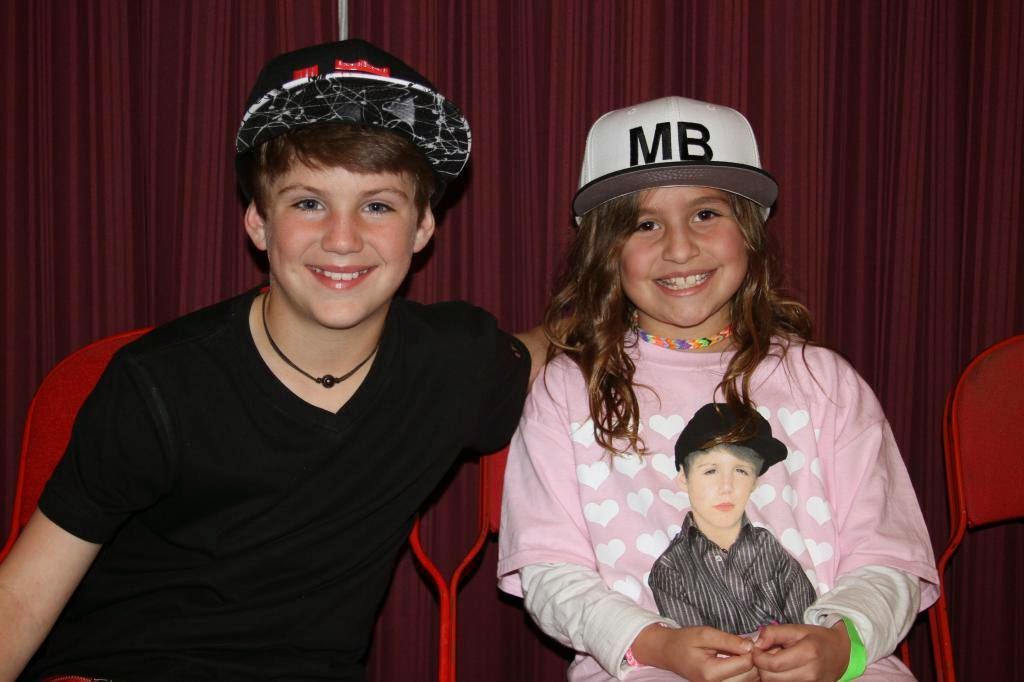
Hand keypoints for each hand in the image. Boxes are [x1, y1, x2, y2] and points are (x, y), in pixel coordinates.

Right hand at [631, 624, 754, 681]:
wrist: (668, 653)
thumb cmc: (684, 641)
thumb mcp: (704, 633)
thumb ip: (727, 640)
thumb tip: (750, 646)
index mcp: (710, 672)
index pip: (746, 663)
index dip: (750, 649)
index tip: (745, 640)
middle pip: (751, 675)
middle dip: (752, 658)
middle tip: (743, 645)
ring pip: (750, 680)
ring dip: (749, 666)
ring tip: (739, 652)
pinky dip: (744, 672)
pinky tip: (737, 661)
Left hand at [751, 622, 849, 681]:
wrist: (841, 653)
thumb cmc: (817, 639)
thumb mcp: (797, 628)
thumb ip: (774, 633)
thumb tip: (757, 643)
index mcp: (808, 653)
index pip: (772, 663)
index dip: (757, 657)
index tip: (757, 649)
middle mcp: (810, 673)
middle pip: (770, 678)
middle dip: (762, 666)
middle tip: (766, 655)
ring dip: (769, 674)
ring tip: (776, 662)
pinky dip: (778, 680)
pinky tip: (782, 670)